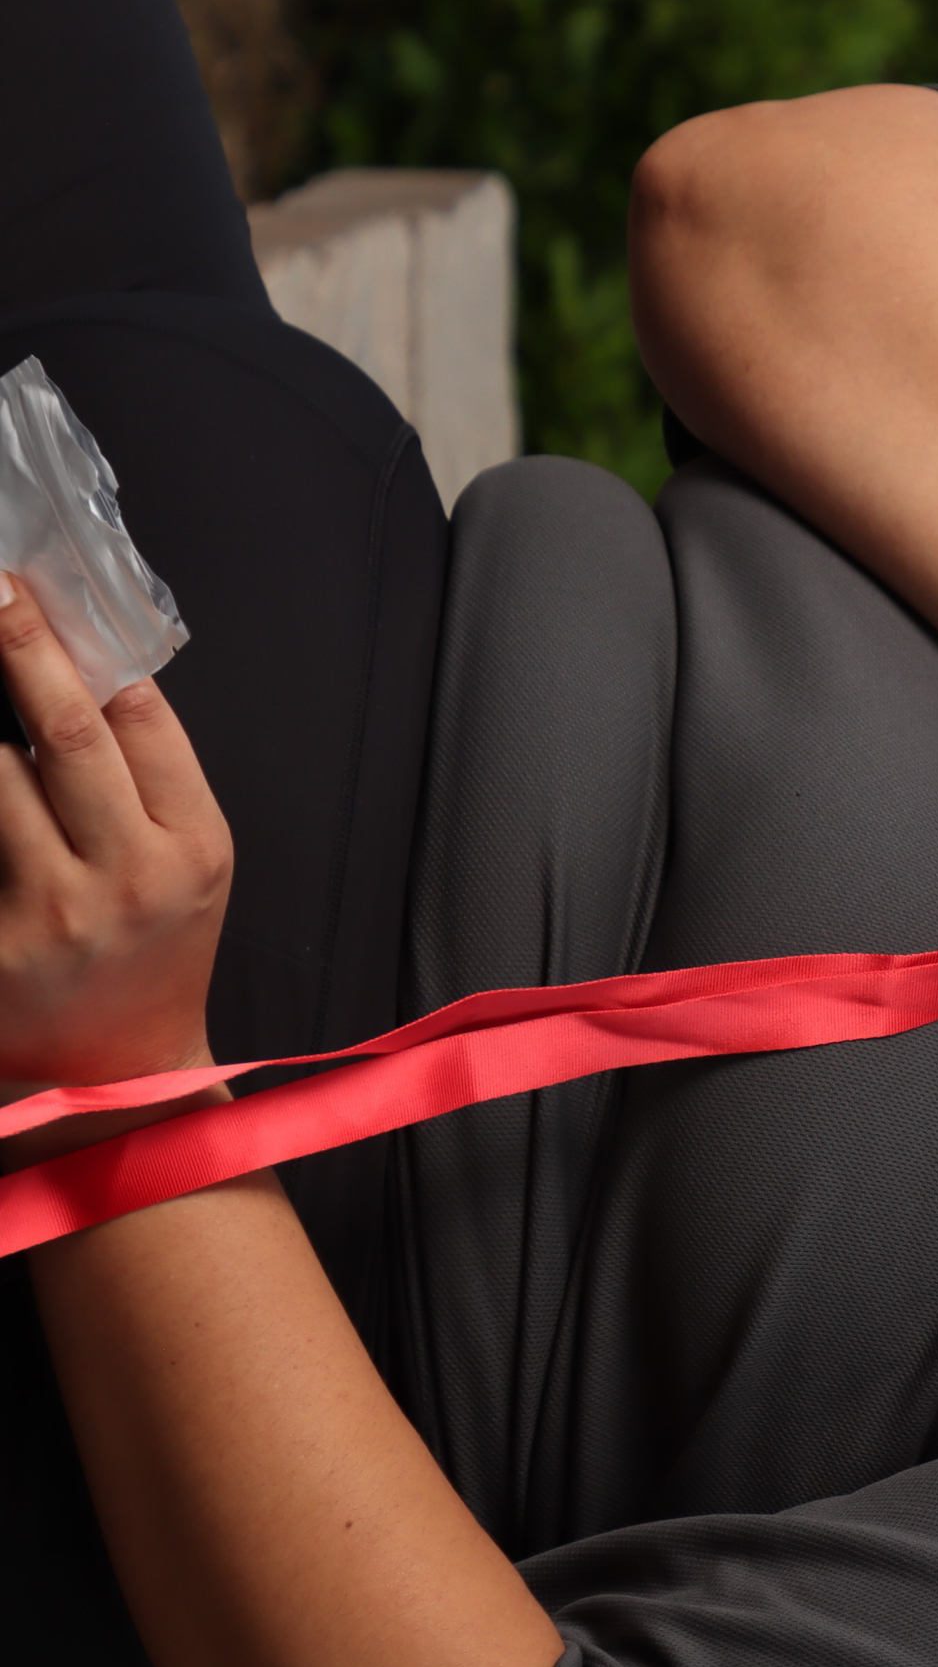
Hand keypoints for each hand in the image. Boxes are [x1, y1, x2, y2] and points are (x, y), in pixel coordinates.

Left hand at [0, 574, 230, 1104]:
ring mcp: (50, 913)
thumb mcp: (189, 864)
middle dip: (18, 644)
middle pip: (62, 731)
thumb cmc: (153, 956)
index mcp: (191, 848)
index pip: (141, 720)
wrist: (118, 1074)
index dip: (84, 648)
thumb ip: (150, 779)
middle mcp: (127, 878)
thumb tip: (88, 672)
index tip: (36, 592)